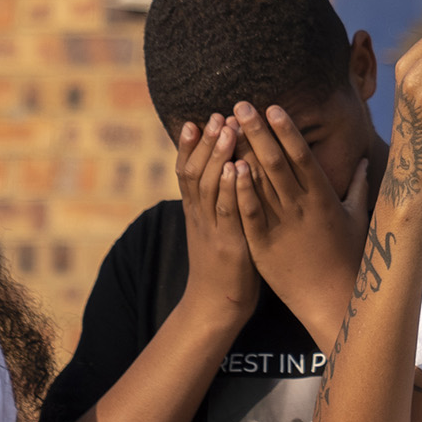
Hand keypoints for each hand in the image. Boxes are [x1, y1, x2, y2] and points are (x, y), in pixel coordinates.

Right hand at [174, 117, 260, 326]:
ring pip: (209, 186)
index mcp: (195, 212)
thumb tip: (221, 174)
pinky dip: (229, 188)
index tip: (195, 118)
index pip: (186, 172)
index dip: (189, 146)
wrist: (214, 306)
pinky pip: (228, 211)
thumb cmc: (222, 265)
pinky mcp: (229, 244)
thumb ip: (214, 203)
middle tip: (215, 114)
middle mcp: (199, 216)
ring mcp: (212, 229)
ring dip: (217, 156)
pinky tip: (235, 168)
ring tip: (226, 129)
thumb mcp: (213, 229)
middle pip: (195, 172)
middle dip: (205, 142)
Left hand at [228, 102, 374, 312]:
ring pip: (258, 183)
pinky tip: (226, 170)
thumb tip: (364, 162)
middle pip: (275, 162)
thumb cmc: (349, 257)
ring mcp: (281, 227)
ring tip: (225, 130)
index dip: (286, 130)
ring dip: (241, 154)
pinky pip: (249, 213)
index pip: (302, 156)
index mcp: (323, 198)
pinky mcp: (264, 246)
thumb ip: (359, 186)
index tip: (272, 107)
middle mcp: (301, 208)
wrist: (334, 299)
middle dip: (257, 132)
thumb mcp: (357, 217)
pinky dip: (239, 191)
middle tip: (240, 105)